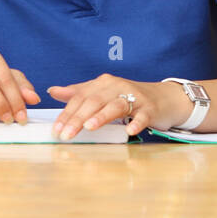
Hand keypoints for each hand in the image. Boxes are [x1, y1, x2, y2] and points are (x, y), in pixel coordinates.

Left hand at [46, 75, 190, 138]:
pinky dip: (136, 122)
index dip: (67, 113)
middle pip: (95, 101)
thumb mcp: (102, 93)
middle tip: (66, 134)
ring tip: (89, 127)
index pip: (81, 97)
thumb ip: (78, 92)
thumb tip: (53, 90)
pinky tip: (129, 130)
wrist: (163, 98)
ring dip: (102, 116)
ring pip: (116, 105)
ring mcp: (135, 97)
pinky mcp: (150, 109)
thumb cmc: (128, 97)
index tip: (56, 129)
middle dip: (78, 118)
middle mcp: (117, 87)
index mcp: (103, 83)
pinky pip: (142, 115)